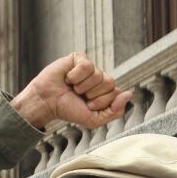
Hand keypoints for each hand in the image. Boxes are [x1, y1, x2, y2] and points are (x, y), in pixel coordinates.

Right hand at [11, 52, 131, 129]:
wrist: (47, 102)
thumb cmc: (68, 110)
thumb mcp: (94, 120)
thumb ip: (115, 111)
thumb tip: (129, 93)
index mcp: (105, 91)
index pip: (116, 93)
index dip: (100, 102)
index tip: (87, 106)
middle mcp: (99, 78)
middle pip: (109, 83)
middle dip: (92, 94)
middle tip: (79, 96)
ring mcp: (90, 67)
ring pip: (98, 75)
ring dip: (82, 86)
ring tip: (72, 87)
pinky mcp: (79, 57)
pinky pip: (86, 66)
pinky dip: (75, 76)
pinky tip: (68, 78)